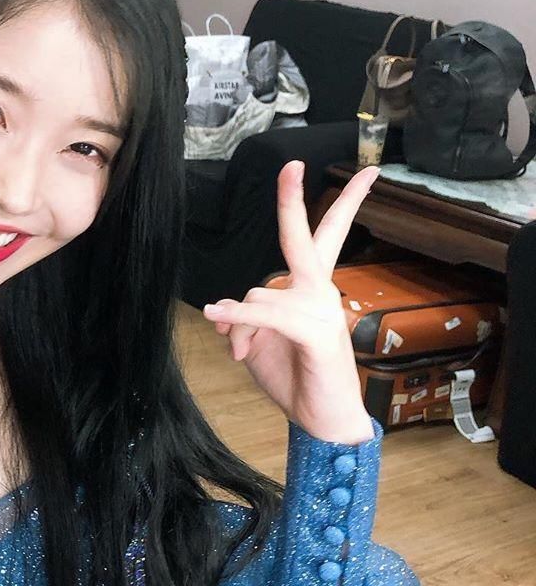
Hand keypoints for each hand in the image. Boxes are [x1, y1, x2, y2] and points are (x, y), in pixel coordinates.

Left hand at [202, 161, 377, 443]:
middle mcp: (321, 291)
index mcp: (312, 287)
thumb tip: (218, 309)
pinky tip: (222, 317)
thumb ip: (240, 316)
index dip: (345, 202)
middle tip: (292, 165)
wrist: (322, 420)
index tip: (366, 172)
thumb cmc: (294, 374)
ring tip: (240, 353)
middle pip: (305, 238)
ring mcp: (322, 311)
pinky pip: (266, 314)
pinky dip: (240, 317)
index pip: (327, 236)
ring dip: (238, 323)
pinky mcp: (315, 334)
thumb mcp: (257, 340)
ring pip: (261, 292)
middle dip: (293, 201)